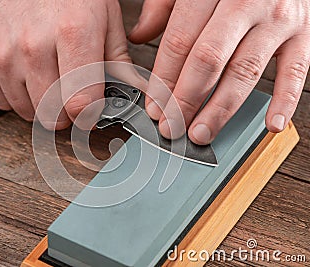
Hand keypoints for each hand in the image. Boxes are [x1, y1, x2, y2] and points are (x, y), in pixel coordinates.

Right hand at [0, 0, 130, 129]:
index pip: (81, 102)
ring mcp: (3, 53)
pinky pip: (1, 101)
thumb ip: (119, 60)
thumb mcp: (104, 17)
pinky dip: (16, 96)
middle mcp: (34, 46)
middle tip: (70, 95)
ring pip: (28, 112)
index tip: (90, 114)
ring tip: (47, 77)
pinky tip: (26, 75)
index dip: (89, 116)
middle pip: (53, 114)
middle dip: (66, 112)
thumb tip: (136, 90)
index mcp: (73, 33)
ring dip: (41, 104)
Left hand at [129, 0, 309, 143]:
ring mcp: (277, 19)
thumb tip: (138, 36)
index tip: (154, 106)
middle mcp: (245, 3)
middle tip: (172, 126)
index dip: (164, 78)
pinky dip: (285, 100)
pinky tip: (270, 124)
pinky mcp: (302, 33)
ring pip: (244, 72)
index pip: (180, 41)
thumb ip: (163, 7)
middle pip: (209, 60)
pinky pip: (296, 71)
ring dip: (220, 109)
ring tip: (201, 133)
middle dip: (186, 100)